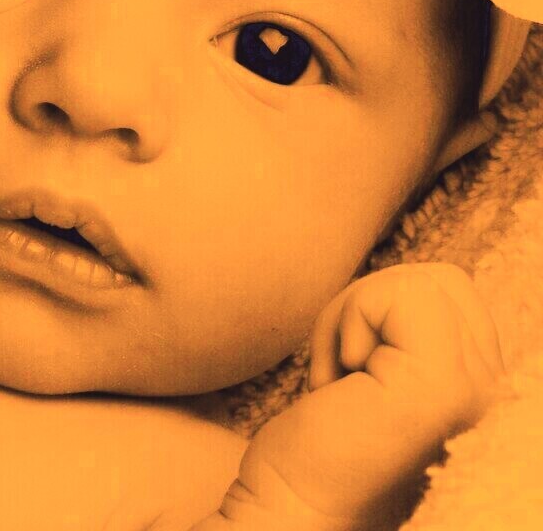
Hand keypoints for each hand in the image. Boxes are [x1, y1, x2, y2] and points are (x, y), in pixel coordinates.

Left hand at [214, 264, 504, 530]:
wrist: (292, 510)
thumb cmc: (323, 441)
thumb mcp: (385, 368)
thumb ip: (416, 330)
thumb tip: (417, 280)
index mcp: (484, 386)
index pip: (453, 287)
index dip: (386, 311)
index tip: (359, 370)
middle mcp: (493, 390)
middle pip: (438, 279)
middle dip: (372, 307)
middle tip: (347, 371)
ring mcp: (476, 390)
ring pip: (416, 281)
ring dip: (354, 315)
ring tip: (344, 379)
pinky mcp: (442, 386)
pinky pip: (396, 293)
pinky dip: (348, 318)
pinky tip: (339, 382)